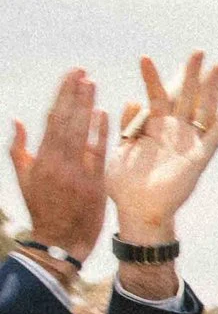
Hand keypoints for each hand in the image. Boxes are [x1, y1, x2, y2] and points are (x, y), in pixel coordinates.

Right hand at [9, 71, 107, 263]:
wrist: (60, 241)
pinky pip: (98, 154)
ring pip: (81, 133)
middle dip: (74, 94)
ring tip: (91, 84)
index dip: (62, 96)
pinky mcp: (94, 184)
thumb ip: (19, 148)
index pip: (52, 120)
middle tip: (82, 72)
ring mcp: (77, 173)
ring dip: (87, 106)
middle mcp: (58, 163)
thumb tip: (18, 120)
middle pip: (66, 121)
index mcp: (41, 160)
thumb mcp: (25, 179)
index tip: (70, 76)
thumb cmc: (42, 208)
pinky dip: (100, 133)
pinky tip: (103, 113)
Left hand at [106, 52, 217, 242]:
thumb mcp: (119, 149)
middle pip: (185, 96)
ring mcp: (188, 141)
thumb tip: (133, 101)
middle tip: (196, 51)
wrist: (138, 210)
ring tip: (217, 65)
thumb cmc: (124, 183)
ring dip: (210, 88)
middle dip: (190, 74)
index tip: (144, 58)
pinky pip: (216, 133)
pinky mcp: (200, 156)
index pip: (155, 95)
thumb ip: (127, 125)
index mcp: (152, 127)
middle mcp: (173, 130)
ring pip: (203, 108)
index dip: (151, 78)